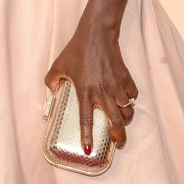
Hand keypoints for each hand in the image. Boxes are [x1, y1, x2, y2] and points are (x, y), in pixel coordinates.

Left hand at [45, 28, 136, 151]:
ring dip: (126, 121)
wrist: (97, 33)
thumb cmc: (77, 49)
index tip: (88, 150)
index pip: (86, 120)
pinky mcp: (126, 78)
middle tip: (118, 145)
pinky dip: (131, 102)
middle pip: (115, 121)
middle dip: (119, 137)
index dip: (87, 137)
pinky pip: (132, 96)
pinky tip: (126, 102)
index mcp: (84, 91)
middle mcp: (102, 92)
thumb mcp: (58, 65)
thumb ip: (51, 81)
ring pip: (127, 111)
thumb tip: (52, 92)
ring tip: (122, 125)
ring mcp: (116, 85)